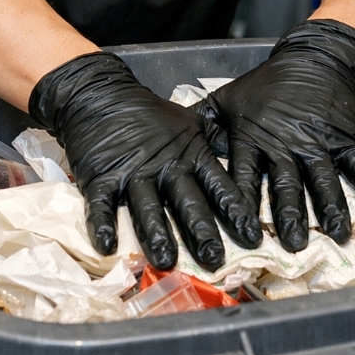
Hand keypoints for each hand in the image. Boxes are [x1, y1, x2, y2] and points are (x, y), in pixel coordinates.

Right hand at [29, 52, 261, 270]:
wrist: (103, 95)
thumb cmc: (150, 114)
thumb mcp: (190, 122)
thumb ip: (216, 141)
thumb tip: (244, 154)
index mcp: (190, 155)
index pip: (218, 185)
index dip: (235, 211)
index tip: (252, 237)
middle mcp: (165, 167)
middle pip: (186, 202)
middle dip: (201, 231)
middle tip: (214, 259)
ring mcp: (132, 174)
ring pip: (148, 208)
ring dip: (157, 234)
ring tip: (166, 259)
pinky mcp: (101, 179)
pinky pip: (102, 205)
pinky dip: (103, 225)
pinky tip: (108, 246)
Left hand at [193, 20, 354, 251]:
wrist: (312, 60)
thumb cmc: (265, 85)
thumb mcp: (227, 99)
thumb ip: (202, 124)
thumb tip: (169, 142)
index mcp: (253, 139)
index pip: (244, 177)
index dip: (242, 205)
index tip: (241, 234)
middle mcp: (285, 144)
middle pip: (287, 185)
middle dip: (289, 216)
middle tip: (293, 245)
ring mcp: (318, 142)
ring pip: (324, 179)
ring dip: (331, 207)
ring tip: (337, 234)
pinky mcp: (345, 138)